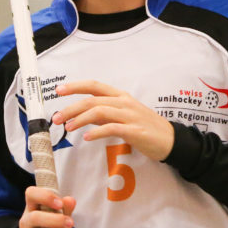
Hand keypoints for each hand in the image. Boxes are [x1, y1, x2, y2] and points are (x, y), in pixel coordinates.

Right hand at [11, 185, 77, 227]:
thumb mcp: (53, 216)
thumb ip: (63, 209)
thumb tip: (70, 200)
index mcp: (32, 208)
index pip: (31, 194)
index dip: (45, 196)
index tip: (59, 203)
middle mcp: (26, 222)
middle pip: (34, 217)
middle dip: (54, 220)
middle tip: (71, 223)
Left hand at [52, 79, 174, 160]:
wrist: (171, 140)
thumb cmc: (145, 127)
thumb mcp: (123, 116)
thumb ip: (104, 115)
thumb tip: (84, 115)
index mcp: (120, 96)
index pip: (94, 86)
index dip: (75, 86)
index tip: (58, 90)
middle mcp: (124, 103)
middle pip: (92, 100)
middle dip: (71, 108)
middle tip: (56, 118)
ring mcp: (130, 116)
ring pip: (100, 111)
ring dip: (80, 119)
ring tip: (68, 127)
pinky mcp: (135, 131)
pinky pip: (112, 128)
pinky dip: (97, 132)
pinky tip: (86, 137)